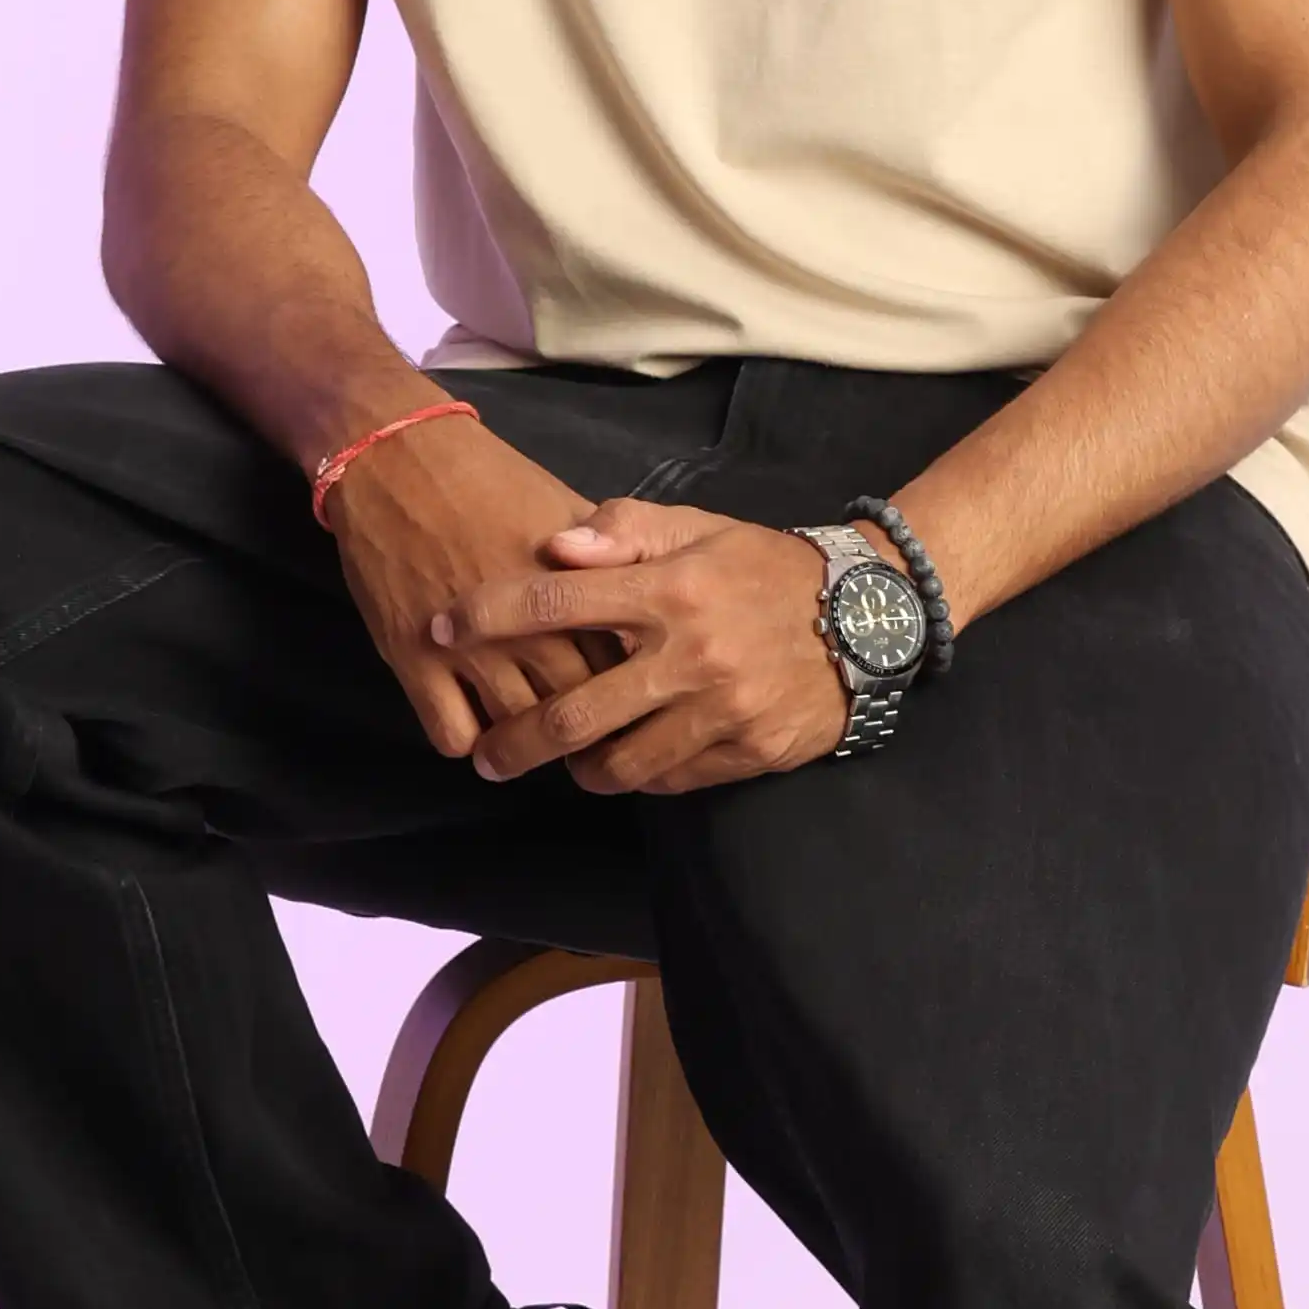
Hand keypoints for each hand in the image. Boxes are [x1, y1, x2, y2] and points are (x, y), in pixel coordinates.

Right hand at [326, 412, 616, 758]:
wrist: (397, 459)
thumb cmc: (489, 481)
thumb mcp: (565, 510)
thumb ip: (609, 560)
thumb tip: (646, 602)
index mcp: (575, 591)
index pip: (621, 668)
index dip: (626, 691)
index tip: (621, 700)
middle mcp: (531, 628)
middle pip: (576, 710)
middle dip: (582, 731)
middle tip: (576, 736)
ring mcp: (471, 649)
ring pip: (516, 731)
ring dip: (522, 744)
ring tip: (524, 739)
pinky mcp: (414, 661)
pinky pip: (453, 736)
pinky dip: (466, 740)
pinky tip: (471, 722)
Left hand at [435, 498, 854, 794]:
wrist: (868, 615)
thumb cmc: (763, 566)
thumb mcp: (699, 528)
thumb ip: (622, 531)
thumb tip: (553, 545)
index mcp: (669, 588)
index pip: (554, 602)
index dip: (486, 617)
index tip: (441, 628)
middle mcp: (689, 652)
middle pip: (572, 713)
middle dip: (513, 740)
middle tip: (486, 754)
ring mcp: (719, 709)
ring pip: (619, 764)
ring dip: (577, 770)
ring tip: (558, 763)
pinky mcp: (747, 750)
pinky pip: (671, 780)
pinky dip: (639, 776)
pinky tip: (625, 764)